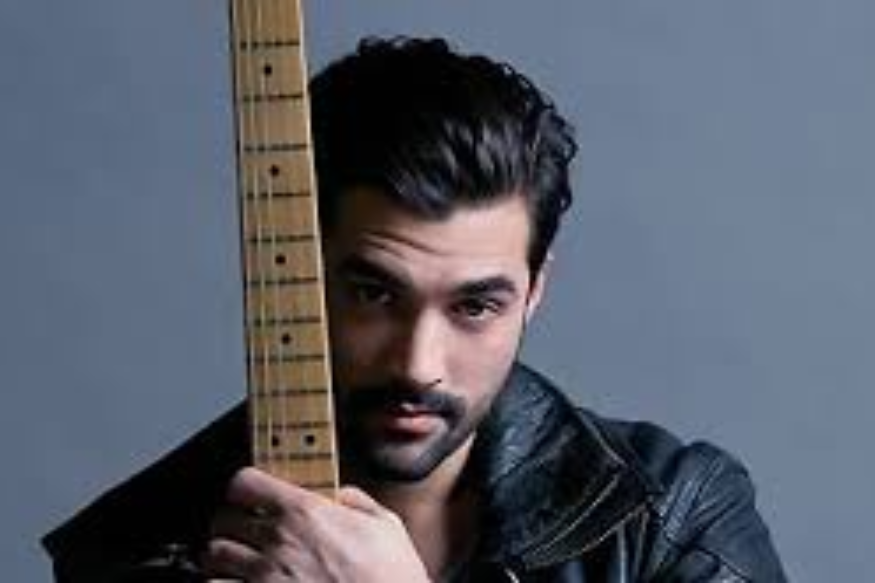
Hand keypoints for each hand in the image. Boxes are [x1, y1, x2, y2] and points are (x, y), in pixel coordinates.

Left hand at [202, 467, 430, 581]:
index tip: (251, 493)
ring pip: (214, 556)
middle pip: (223, 519)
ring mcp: (265, 577)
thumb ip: (358, 502)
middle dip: (232, 523)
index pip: (245, 483)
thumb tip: (342, 495)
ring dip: (224, 556)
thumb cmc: (390, 579)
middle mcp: (278, 541)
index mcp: (305, 512)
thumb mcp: (386, 526)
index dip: (245, 487)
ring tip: (239, 560)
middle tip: (245, 529)